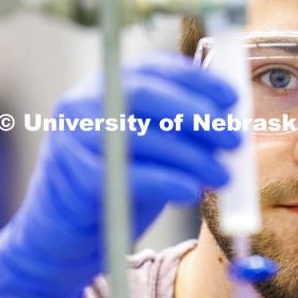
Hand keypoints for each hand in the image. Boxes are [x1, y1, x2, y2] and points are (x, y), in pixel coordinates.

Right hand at [0, 52, 239, 297]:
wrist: (64, 229)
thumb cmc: (118, 179)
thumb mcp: (149, 144)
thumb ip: (180, 127)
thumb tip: (229, 121)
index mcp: (109, 84)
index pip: (156, 68)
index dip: (198, 80)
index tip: (233, 98)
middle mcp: (87, 100)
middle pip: (147, 94)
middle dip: (197, 115)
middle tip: (234, 139)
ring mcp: (74, 135)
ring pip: (141, 136)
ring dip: (191, 156)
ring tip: (221, 175)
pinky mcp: (74, 175)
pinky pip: (129, 175)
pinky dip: (167, 182)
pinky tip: (191, 191)